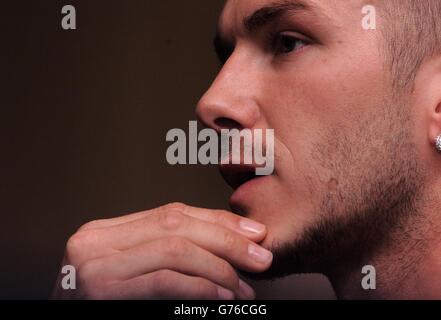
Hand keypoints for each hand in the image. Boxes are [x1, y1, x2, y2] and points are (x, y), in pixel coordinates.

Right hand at [52, 203, 271, 299]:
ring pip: (175, 247)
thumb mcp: (138, 275)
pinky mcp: (98, 287)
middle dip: (226, 239)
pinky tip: (223, 298)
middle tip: (261, 256)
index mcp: (106, 232)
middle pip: (176, 224)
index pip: (171, 213)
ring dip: (219, 267)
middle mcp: (96, 239)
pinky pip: (165, 279)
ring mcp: (93, 262)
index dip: (217, 221)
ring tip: (245, 287)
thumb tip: (228, 250)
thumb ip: (168, 257)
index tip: (253, 234)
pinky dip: (201, 288)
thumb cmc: (110, 308)